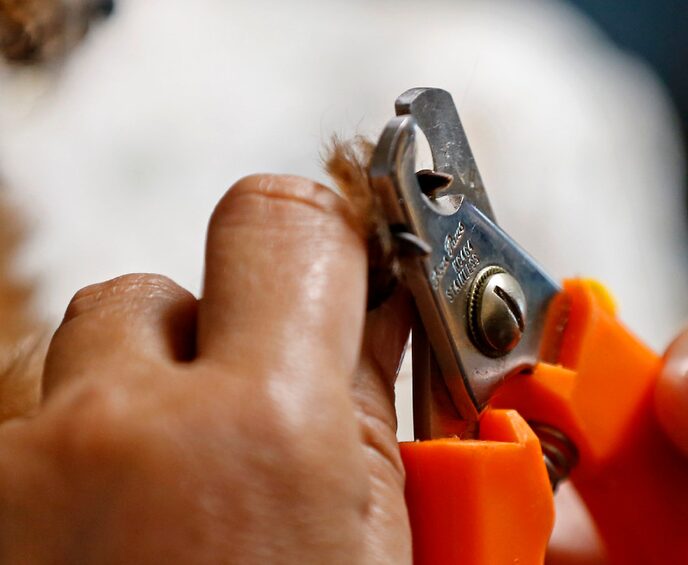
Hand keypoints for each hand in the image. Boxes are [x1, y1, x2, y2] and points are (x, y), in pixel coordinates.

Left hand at [0, 175, 411, 563]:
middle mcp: (120, 429)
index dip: (319, 238)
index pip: (282, 221)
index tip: (332, 263)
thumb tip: (371, 315)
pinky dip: (89, 466)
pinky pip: (41, 434)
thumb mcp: (369, 546)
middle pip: (158, 290)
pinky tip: (131, 533)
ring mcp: (28, 471)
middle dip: (210, 337)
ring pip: (89, 364)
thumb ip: (366, 408)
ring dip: (141, 405)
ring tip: (185, 498)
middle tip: (251, 419)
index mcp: (259, 427)